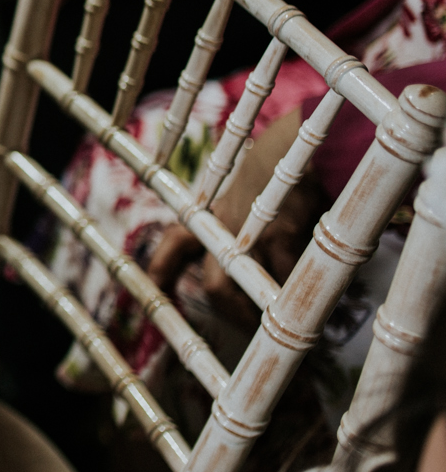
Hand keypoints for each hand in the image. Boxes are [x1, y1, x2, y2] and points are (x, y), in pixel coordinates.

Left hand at [144, 108, 318, 328]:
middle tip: (247, 326)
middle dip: (231, 313)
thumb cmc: (266, 172)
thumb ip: (224, 221)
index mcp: (206, 217)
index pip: (173, 248)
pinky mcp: (283, 236)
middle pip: (215, 288)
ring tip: (280, 325)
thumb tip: (231, 260)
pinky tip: (311, 300)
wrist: (296, 146)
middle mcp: (222, 228)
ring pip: (249, 291)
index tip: (160, 298)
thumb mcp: (232, 192)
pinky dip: (298, 296)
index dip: (162, 276)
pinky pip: (288, 280)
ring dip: (265, 314)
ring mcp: (251, 234)